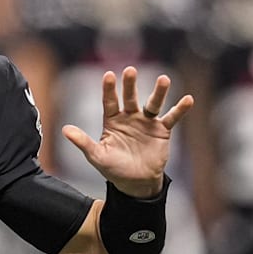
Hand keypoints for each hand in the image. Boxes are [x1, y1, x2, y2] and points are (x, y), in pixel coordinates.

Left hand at [62, 66, 192, 197]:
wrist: (135, 183)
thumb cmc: (113, 169)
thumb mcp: (97, 156)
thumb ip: (83, 142)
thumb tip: (65, 130)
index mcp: (112, 121)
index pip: (109, 102)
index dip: (109, 89)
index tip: (108, 75)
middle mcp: (130, 117)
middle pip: (130, 97)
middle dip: (130, 85)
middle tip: (130, 70)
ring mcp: (146, 122)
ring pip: (153, 104)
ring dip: (159, 92)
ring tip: (164, 79)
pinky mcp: (162, 131)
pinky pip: (171, 117)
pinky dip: (180, 109)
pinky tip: (188, 99)